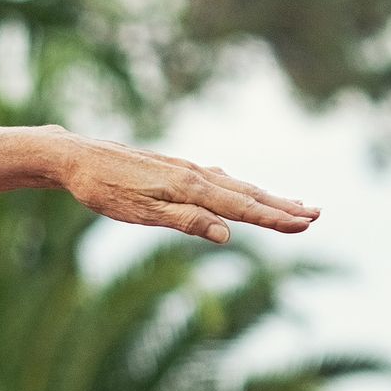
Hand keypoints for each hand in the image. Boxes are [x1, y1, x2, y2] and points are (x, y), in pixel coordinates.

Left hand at [54, 134, 315, 243]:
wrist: (74, 157)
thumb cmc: (102, 189)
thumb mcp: (140, 212)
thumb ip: (185, 221)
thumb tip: (228, 234)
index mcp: (189, 188)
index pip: (241, 207)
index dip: (275, 218)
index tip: (305, 224)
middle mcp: (193, 175)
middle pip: (246, 194)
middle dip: (281, 206)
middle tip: (316, 215)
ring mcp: (183, 169)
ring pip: (233, 185)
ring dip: (264, 196)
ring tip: (292, 203)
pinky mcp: (171, 168)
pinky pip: (215, 179)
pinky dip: (237, 187)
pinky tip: (240, 189)